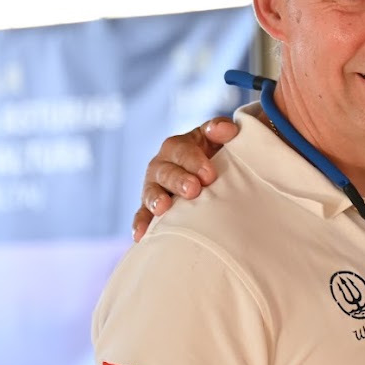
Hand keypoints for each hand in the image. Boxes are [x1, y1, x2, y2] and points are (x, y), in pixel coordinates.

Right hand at [132, 117, 240, 240]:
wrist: (215, 178)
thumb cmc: (218, 156)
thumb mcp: (220, 139)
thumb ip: (221, 129)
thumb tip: (224, 129)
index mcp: (178, 147)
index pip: (182, 150)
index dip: (194, 161)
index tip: (209, 174)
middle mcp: (163, 165)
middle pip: (165, 171)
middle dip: (178, 180)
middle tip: (193, 190)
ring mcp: (155, 187)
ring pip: (150, 191)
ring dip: (156, 199)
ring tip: (163, 208)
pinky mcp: (152, 208)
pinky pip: (142, 215)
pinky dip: (140, 223)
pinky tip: (140, 235)